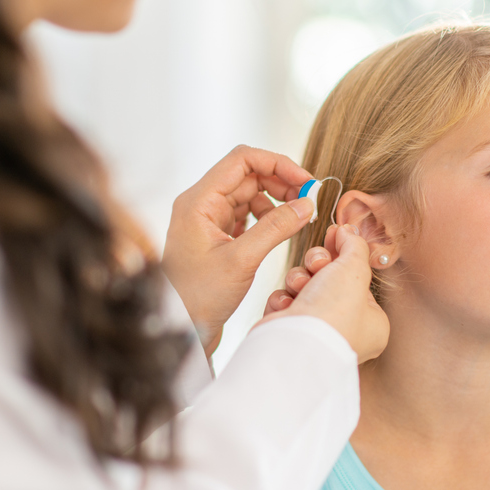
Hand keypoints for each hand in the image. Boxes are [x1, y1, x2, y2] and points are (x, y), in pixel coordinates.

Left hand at [162, 145, 315, 356]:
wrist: (181, 329)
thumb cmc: (199, 298)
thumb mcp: (242, 260)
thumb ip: (275, 228)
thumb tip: (306, 204)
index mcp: (199, 200)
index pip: (242, 159)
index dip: (278, 164)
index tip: (305, 181)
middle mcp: (201, 204)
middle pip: (248, 174)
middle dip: (281, 182)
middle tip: (308, 200)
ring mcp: (208, 220)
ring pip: (249, 194)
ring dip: (276, 200)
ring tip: (298, 217)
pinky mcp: (216, 237)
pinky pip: (245, 215)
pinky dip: (266, 217)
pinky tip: (281, 230)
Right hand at [260, 225, 388, 362]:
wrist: (295, 344)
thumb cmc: (333, 314)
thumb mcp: (354, 268)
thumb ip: (354, 246)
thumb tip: (348, 233)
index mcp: (372, 324)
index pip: (357, 279)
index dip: (344, 254)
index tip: (335, 234)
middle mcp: (345, 331)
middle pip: (329, 280)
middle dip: (318, 265)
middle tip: (318, 263)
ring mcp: (315, 333)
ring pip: (304, 288)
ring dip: (298, 279)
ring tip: (300, 286)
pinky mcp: (288, 333)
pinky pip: (285, 304)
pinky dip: (283, 300)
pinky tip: (287, 306)